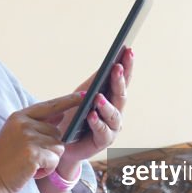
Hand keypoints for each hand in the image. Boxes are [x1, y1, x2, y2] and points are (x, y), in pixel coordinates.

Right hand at [0, 91, 83, 192]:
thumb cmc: (4, 160)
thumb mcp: (17, 135)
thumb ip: (37, 124)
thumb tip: (62, 113)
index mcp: (19, 116)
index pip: (50, 105)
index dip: (68, 101)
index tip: (84, 95)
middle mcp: (24, 123)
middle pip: (57, 132)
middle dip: (50, 148)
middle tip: (31, 157)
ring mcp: (28, 137)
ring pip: (59, 147)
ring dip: (49, 160)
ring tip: (30, 164)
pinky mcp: (33, 153)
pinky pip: (55, 160)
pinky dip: (46, 170)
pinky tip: (31, 171)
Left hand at [56, 47, 133, 173]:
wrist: (63, 143)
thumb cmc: (74, 116)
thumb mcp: (82, 94)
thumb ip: (95, 82)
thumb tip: (107, 63)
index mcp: (113, 97)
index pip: (123, 79)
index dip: (127, 65)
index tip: (128, 50)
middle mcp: (116, 111)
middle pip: (121, 94)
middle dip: (120, 80)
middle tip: (117, 67)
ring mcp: (112, 127)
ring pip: (113, 115)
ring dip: (107, 105)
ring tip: (98, 97)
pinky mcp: (103, 141)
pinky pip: (102, 132)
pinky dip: (97, 123)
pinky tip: (91, 115)